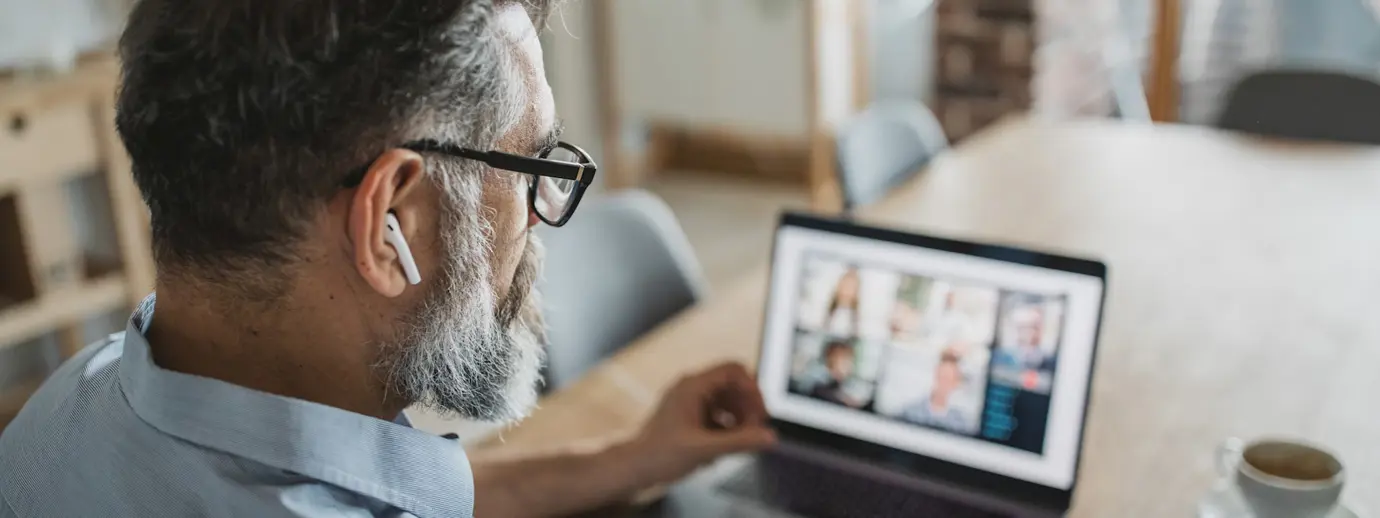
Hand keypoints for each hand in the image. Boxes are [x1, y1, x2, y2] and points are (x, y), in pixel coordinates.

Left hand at [627, 362, 776, 483]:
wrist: (634, 467)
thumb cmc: (659, 454)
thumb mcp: (704, 449)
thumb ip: (739, 442)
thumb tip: (768, 437)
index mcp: (693, 386)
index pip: (733, 370)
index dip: (752, 389)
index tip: (760, 413)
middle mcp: (691, 388)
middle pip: (733, 385)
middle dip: (747, 407)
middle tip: (754, 430)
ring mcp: (689, 401)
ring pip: (726, 400)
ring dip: (738, 418)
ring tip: (740, 440)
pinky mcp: (689, 414)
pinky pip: (717, 413)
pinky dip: (725, 427)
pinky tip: (721, 447)